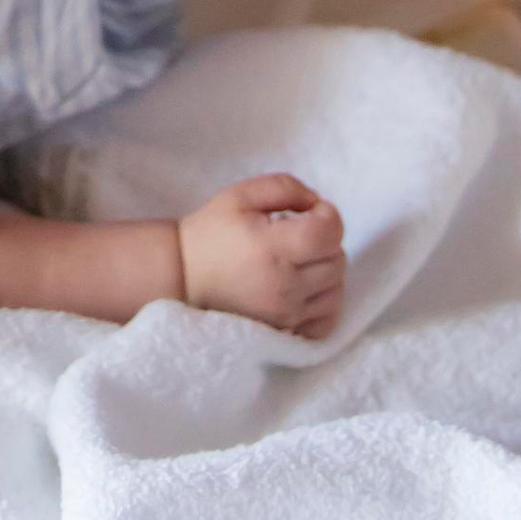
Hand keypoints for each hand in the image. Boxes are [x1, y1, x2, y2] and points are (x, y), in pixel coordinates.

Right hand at [177, 175, 346, 337]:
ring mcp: (286, 314)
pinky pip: (327, 321)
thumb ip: (286, 188)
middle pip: (337, 260)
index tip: (309, 211)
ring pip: (337, 289)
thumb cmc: (213, 231)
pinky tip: (307, 287)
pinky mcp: (285, 331)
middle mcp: (284, 286)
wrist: (183, 277)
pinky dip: (325, 302)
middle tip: (298, 233)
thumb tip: (317, 202)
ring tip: (299, 260)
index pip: (330, 233)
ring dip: (326, 270)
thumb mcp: (241, 194)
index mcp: (273, 248)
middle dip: (325, 240)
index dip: (328, 214)